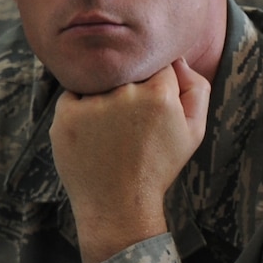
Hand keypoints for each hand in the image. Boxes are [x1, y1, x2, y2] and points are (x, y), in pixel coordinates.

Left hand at [50, 58, 209, 262]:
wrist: (118, 204)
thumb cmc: (158, 166)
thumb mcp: (193, 131)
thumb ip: (196, 87)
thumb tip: (177, 57)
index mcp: (160, 95)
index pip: (155, 63)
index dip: (154, 82)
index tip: (150, 104)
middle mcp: (125, 94)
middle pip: (126, 69)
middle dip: (129, 87)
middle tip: (129, 122)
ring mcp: (93, 103)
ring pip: (99, 81)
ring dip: (103, 97)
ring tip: (111, 132)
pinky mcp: (65, 114)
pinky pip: (74, 96)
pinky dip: (81, 110)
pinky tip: (92, 136)